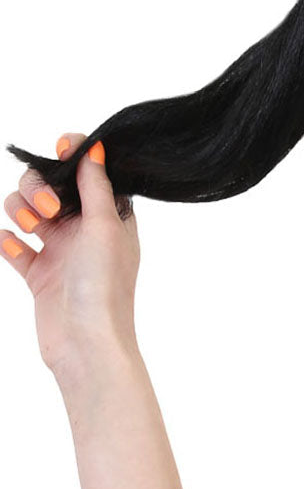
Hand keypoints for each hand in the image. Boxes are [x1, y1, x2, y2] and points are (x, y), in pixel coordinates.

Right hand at [2, 133, 140, 377]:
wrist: (86, 342)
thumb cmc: (105, 285)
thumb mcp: (105, 227)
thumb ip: (95, 186)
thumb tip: (95, 146)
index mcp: (109, 216)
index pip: (89, 173)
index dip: (72, 157)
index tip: (60, 150)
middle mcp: (85, 229)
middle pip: (49, 187)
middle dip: (39, 188)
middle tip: (49, 211)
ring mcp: (60, 251)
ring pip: (27, 212)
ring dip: (20, 210)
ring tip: (29, 229)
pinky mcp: (38, 273)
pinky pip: (14, 246)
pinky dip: (7, 240)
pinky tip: (11, 244)